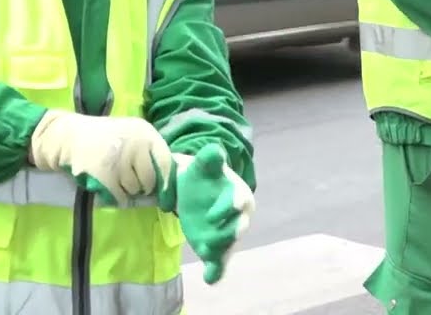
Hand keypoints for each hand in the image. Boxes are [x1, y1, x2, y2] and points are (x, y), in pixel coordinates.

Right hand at [29, 110, 173, 205]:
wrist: (70, 136)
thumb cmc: (105, 138)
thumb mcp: (131, 134)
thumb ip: (149, 152)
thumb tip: (168, 181)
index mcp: (145, 132)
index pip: (165, 162)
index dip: (167, 181)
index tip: (166, 193)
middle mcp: (136, 144)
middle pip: (150, 180)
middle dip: (143, 186)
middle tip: (133, 183)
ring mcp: (121, 159)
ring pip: (134, 189)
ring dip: (128, 191)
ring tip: (117, 180)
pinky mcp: (106, 175)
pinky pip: (120, 197)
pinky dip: (118, 198)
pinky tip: (111, 189)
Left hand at [162, 143, 254, 284]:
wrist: (192, 190)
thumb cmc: (200, 176)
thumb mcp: (203, 163)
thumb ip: (209, 158)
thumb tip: (214, 150)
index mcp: (238, 194)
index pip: (238, 202)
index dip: (226, 209)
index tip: (210, 216)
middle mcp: (238, 216)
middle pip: (238, 227)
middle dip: (225, 235)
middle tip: (206, 242)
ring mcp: (227, 233)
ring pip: (229, 246)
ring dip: (219, 253)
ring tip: (205, 256)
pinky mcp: (217, 248)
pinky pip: (221, 262)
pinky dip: (217, 271)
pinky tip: (209, 278)